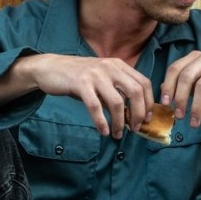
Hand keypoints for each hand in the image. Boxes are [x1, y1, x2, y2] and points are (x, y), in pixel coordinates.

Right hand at [23, 54, 154, 137]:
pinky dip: (101, 122)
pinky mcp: (80, 83)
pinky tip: (104, 131)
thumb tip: (133, 114)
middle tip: (135, 129)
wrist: (51, 68)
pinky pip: (95, 106)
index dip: (149, 103)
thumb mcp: (103, 78)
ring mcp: (95, 75)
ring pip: (117, 102)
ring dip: (119, 122)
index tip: (148, 119)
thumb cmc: (79, 77)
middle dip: (139, 114)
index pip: (144, 83)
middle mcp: (110, 67)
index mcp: (119, 65)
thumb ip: (117, 91)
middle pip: (135, 92)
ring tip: (117, 134)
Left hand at [160, 50, 200, 125]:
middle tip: (179, 117)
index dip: (168, 86)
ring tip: (194, 123)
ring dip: (197, 107)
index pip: (175, 69)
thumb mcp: (199, 81)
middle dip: (181, 98)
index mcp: (195, 57)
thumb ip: (182, 84)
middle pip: (187, 76)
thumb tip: (161, 89)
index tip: (165, 104)